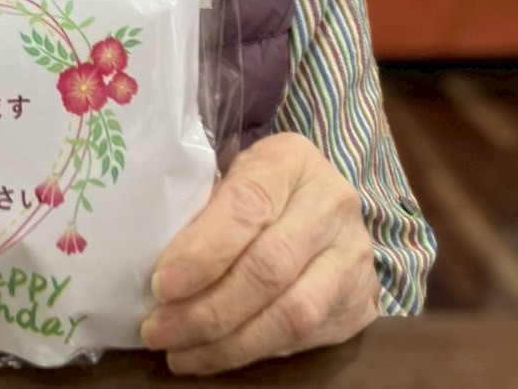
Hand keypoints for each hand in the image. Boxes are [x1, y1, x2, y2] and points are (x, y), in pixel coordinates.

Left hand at [139, 132, 379, 374]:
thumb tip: (156, 269)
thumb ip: (204, 211)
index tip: (160, 285)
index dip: (202, 252)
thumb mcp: (231, 176)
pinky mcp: (361, 302)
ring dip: (229, 343)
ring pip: (292, 313)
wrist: (325, 206)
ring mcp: (353, 256)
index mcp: (291, 160)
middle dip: (207, 309)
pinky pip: (306, 339)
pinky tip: (216, 356)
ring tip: (180, 355)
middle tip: (158, 330)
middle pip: (269, 268)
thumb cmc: (261, 188)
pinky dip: (255, 353)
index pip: (247, 206)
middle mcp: (333, 204)